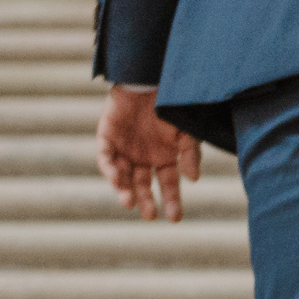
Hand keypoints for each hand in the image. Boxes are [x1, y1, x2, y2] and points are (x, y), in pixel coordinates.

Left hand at [95, 85, 200, 221]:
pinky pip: (106, 158)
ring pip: (122, 176)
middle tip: (149, 215)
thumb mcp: (187, 131)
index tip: (175, 218)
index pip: (168, 185)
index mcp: (164, 158)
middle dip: (146, 201)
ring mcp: (124, 149)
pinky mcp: (106, 136)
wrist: (148, 79)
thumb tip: (193, 179)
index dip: (172, 201)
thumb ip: (190, 154)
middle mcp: (143, 158)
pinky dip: (110, 169)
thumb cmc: (171, 105)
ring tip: (129, 201)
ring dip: (124, 189)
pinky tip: (118, 179)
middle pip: (143, 185)